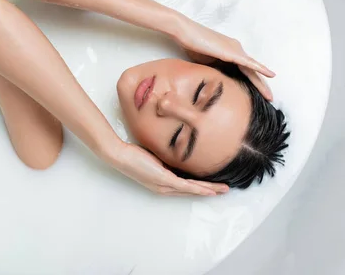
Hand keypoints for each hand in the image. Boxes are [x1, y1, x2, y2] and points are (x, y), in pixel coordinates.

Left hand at [110, 143, 228, 195]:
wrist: (121, 156)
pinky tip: (209, 190)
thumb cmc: (133, 155)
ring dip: (208, 190)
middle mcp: (164, 188)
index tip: (211, 186)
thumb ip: (165, 159)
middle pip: (191, 192)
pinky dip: (199, 189)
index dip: (199, 188)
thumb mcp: (153, 157)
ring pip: (192, 190)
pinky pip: (186, 186)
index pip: (184, 187)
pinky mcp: (164, 180)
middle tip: (223, 191)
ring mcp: (164, 185)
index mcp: (161, 183)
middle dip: (208, 191)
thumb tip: (174, 152)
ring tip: (222, 190)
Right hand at [174, 16, 274, 100]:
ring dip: (262, 83)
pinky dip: (260, 69)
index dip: (252, 84)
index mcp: (230, 54)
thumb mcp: (205, 62)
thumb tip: (217, 83)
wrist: (185, 32)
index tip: (257, 95)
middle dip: (260, 86)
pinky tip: (270, 75)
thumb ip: (214, 70)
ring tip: (270, 96)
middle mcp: (236, 50)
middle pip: (251, 72)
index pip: (244, 71)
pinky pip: (250, 63)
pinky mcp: (232, 52)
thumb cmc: (192, 45)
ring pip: (253, 70)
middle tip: (268, 98)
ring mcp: (235, 50)